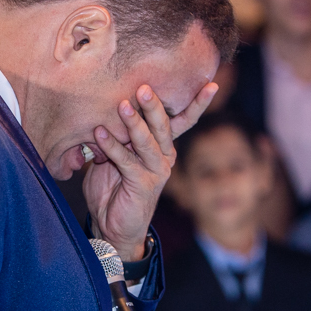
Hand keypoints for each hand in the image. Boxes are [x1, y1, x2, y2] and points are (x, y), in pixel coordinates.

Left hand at [84, 83, 217, 261]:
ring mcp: (156, 171)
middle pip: (164, 126)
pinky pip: (126, 161)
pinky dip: (111, 146)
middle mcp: (164, 157)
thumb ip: (114, 136)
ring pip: (147, 142)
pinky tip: (99, 133)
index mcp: (161, 147)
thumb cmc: (112, 188)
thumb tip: (101, 111)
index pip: (181, 120)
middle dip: (154, 106)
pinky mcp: (142, 184)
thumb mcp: (112, 157)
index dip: (197, 103)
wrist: (112, 227)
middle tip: (143, 87)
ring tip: (121, 105)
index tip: (211, 84)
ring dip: (134, 123)